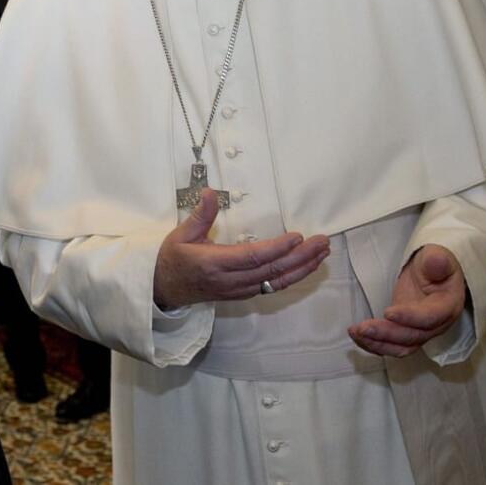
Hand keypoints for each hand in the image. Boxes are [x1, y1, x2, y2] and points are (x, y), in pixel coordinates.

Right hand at [153, 189, 329, 308]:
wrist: (163, 290)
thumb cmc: (172, 259)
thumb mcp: (180, 234)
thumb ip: (200, 215)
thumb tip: (210, 191)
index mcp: (213, 263)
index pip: (252, 257)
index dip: (276, 248)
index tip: (297, 236)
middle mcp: (230, 280)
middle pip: (271, 271)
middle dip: (300, 257)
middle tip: (322, 242)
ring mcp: (238, 290)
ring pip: (276, 282)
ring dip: (302, 268)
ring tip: (322, 254)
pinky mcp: (243, 294)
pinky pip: (272, 287)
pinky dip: (291, 277)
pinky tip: (304, 266)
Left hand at [348, 243, 464, 356]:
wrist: (431, 272)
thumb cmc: (434, 263)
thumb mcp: (436, 255)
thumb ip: (436, 260)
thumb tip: (437, 260)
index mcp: (447, 305)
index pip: (430, 317)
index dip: (410, 317)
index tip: (388, 312)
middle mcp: (436, 324)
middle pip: (413, 336)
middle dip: (387, 334)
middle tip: (364, 327)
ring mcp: (420, 330)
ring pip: (401, 346)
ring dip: (378, 343)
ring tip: (356, 332)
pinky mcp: (406, 332)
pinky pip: (392, 345)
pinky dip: (374, 344)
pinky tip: (358, 337)